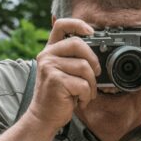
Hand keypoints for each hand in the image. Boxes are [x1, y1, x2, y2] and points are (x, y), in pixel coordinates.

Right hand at [26, 18, 100, 132]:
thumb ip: (73, 58)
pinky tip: (80, 101)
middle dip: (93, 60)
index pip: (60, 25)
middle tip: (95, 74)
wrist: (43, 117)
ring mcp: (50, 67)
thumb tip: (96, 50)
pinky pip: (83, 84)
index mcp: (50, 50)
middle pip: (78, 44)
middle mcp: (47, 55)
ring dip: (91, 84)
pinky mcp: (56, 80)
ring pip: (84, 67)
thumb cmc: (58, 95)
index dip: (78, 24)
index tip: (92, 32)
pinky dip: (87, 95)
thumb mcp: (63, 72)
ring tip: (85, 93)